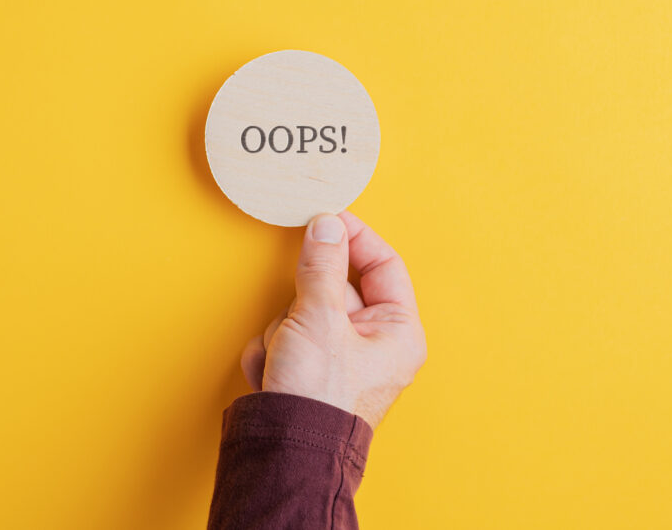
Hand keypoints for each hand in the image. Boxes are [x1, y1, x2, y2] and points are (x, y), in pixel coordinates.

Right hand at [240, 212, 426, 429]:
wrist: (285, 453)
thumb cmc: (318, 396)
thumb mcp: (319, 319)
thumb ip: (321, 265)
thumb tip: (327, 225)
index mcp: (398, 332)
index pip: (384, 265)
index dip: (355, 238)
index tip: (327, 219)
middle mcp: (375, 345)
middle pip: (334, 288)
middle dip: (303, 302)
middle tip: (297, 317)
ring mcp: (342, 359)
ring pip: (304, 311)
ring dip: (283, 329)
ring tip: (285, 358)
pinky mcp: (312, 371)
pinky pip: (288, 337)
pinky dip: (273, 350)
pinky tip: (274, 372)